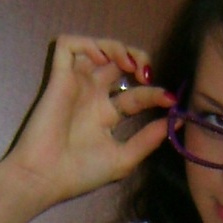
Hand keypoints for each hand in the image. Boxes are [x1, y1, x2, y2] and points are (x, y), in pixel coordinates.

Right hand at [1, 34, 173, 208]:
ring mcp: (76, 84)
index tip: (170, 101)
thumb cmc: (81, 173)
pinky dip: (88, 44)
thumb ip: (149, 139)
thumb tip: (177, 121)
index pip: (136, 94)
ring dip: (118, 48)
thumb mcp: (123, 159)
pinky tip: (101, 61)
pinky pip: (69, 45)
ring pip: (98, 47)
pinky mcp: (58, 76)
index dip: (155, 92)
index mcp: (106, 115)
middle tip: (146, 73)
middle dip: (138, 58)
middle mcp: (92, 96)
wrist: (45, 178)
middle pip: (118, 62)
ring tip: (129, 65)